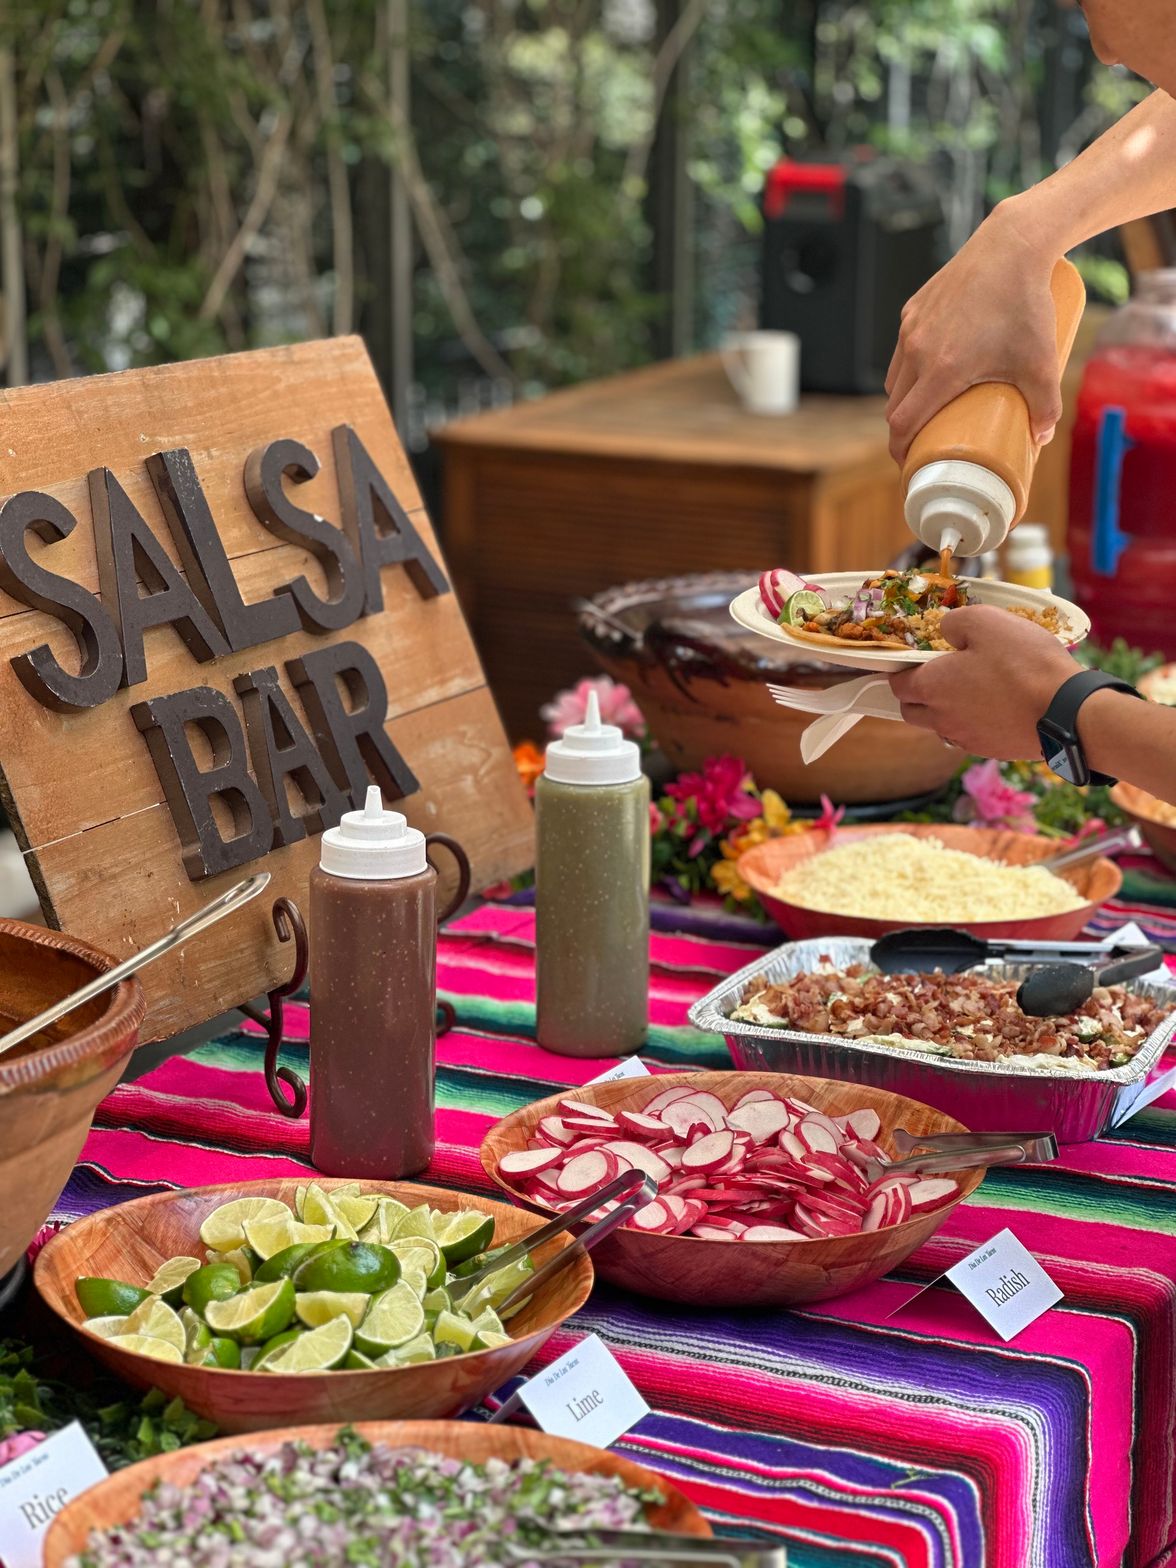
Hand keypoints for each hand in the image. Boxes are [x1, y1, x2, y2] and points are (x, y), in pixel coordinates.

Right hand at [885, 200, 1063, 463]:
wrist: (1011, 246)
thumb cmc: (1026, 304)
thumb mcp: (1043, 363)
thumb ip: (1046, 407)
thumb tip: (1040, 438)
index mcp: (942, 371)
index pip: (903, 424)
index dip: (901, 450)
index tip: (910, 463)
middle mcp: (918, 350)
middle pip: (895, 406)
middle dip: (905, 429)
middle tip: (925, 439)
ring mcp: (912, 328)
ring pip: (894, 378)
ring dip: (904, 398)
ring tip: (927, 405)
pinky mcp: (913, 309)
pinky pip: (903, 349)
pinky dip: (910, 367)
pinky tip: (930, 367)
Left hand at [889, 606, 1078, 758]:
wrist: (1066, 711)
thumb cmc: (1024, 663)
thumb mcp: (986, 621)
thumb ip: (955, 622)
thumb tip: (944, 630)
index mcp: (932, 687)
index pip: (898, 684)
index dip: (903, 670)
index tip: (917, 659)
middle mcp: (941, 719)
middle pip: (913, 710)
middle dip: (918, 693)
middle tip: (940, 673)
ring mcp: (965, 739)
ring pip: (940, 725)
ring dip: (945, 709)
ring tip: (971, 688)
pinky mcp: (990, 750)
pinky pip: (968, 735)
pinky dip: (972, 721)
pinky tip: (995, 705)